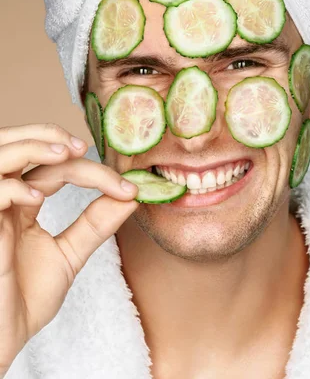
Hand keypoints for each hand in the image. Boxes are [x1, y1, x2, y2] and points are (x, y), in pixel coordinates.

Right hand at [0, 124, 138, 375]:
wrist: (2, 338)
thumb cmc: (24, 299)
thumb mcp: (69, 255)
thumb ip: (95, 225)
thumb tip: (132, 197)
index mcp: (24, 202)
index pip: (56, 168)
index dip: (93, 171)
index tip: (128, 189)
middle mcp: (5, 199)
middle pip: (21, 144)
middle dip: (50, 135)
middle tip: (82, 146)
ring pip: (3, 154)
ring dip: (34, 145)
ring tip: (67, 154)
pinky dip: (13, 188)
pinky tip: (36, 199)